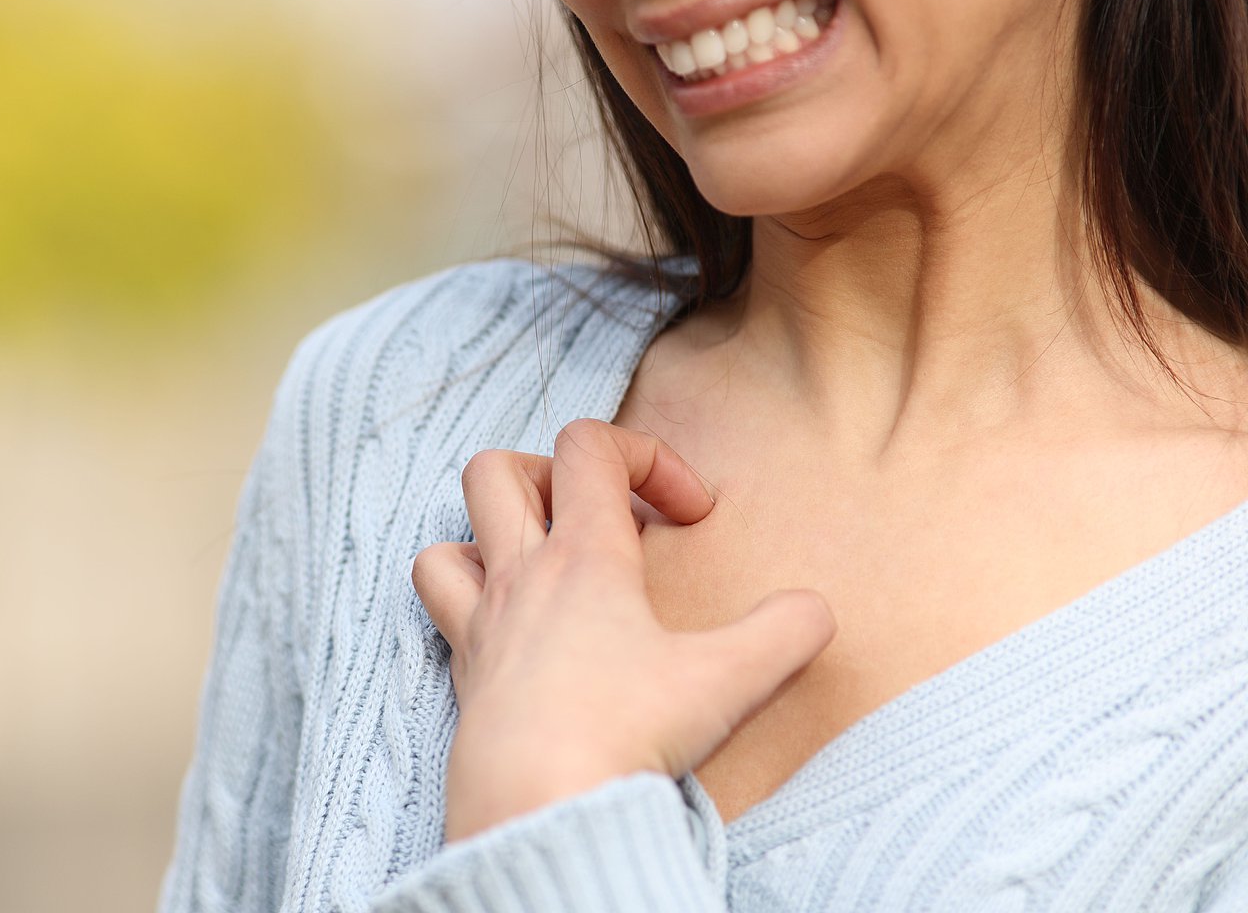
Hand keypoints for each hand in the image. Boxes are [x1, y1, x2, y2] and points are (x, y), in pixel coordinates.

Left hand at [411, 419, 835, 841]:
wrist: (537, 808)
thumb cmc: (622, 735)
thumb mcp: (726, 682)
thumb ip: (783, 634)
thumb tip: (815, 611)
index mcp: (583, 556)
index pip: (591, 447)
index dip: (647, 455)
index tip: (688, 513)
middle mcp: (520, 577)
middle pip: (495, 471)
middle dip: (548, 475)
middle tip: (600, 521)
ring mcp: (482, 625)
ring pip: (445, 539)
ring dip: (487, 538)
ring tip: (541, 568)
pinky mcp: (464, 676)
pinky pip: (440, 610)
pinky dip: (466, 601)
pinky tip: (513, 630)